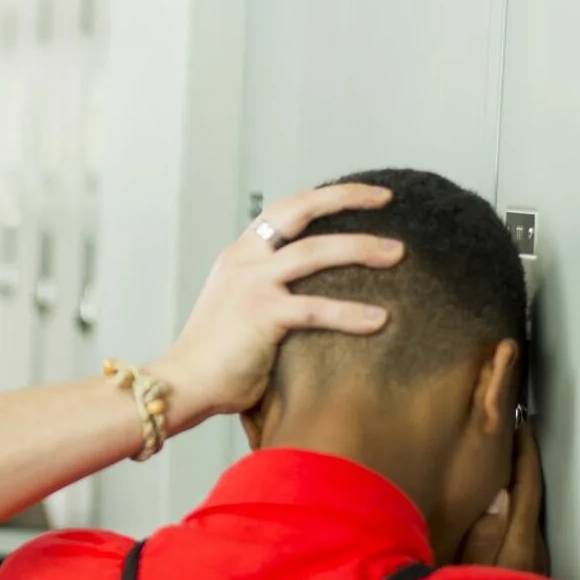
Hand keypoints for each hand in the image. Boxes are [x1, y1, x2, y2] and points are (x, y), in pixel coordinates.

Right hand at [153, 184, 399, 428]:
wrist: (182, 385)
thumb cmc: (216, 359)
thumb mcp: (241, 309)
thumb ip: (273, 293)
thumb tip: (320, 298)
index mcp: (239, 255)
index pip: (285, 209)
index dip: (324, 196)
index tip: (360, 194)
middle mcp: (244, 260)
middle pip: (299, 210)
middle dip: (345, 197)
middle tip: (385, 198)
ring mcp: (251, 284)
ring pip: (315, 251)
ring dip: (360, 247)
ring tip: (397, 252)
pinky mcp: (260, 314)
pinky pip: (315, 309)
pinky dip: (350, 313)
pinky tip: (378, 319)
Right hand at [459, 422, 549, 574]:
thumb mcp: (469, 575)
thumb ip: (483, 536)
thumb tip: (499, 493)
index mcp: (519, 545)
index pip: (527, 489)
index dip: (525, 455)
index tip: (521, 425)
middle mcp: (533, 549)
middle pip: (531, 495)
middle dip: (521, 463)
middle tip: (507, 432)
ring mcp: (533, 561)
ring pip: (526, 510)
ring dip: (516, 483)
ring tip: (500, 459)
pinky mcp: (527, 571)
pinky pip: (520, 524)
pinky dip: (513, 503)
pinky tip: (498, 499)